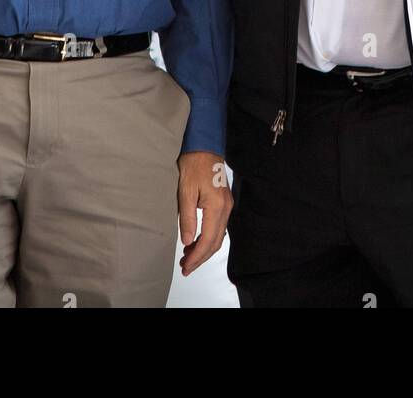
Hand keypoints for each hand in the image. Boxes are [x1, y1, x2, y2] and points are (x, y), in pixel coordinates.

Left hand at [176, 150, 231, 276]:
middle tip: (185, 267)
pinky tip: (196, 240)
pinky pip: (218, 227)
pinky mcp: (224, 202)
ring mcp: (227, 205)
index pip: (208, 240)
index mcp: (217, 206)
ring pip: (218, 236)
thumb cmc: (194, 164)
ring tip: (188, 257)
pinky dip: (208, 238)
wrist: (204, 146)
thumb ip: (187, 218)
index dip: (197, 256)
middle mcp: (226, 208)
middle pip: (216, 242)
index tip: (185, 266)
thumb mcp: (185, 191)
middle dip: (201, 257)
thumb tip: (188, 241)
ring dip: (204, 249)